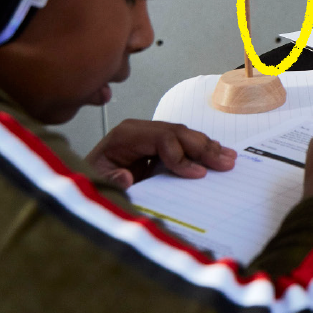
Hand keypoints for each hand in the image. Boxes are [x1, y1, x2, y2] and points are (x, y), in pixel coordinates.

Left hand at [86, 119, 236, 189]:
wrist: (84, 181)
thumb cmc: (91, 180)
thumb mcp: (95, 182)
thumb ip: (110, 181)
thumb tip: (126, 176)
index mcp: (126, 136)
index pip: (163, 138)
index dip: (182, 155)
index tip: (198, 174)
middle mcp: (139, 130)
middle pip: (178, 132)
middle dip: (203, 148)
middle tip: (225, 163)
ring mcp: (149, 135)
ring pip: (184, 135)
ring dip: (208, 147)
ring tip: (228, 159)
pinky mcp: (156, 145)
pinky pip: (183, 143)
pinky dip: (201, 150)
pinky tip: (217, 155)